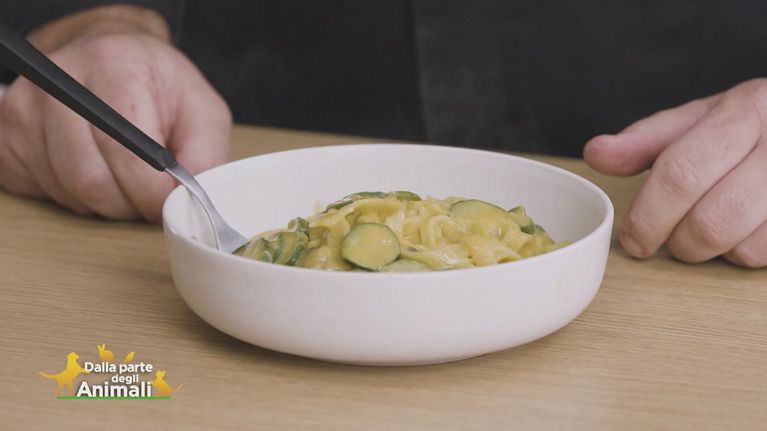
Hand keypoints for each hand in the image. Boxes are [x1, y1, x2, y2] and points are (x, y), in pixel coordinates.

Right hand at [0, 6, 230, 221]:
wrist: (111, 60)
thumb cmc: (157, 87)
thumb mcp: (201, 110)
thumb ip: (204, 153)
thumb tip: (191, 199)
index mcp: (114, 66)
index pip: (127, 153)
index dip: (151, 192)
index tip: (167, 201)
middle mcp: (60, 82)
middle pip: (91, 179)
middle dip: (128, 203)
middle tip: (147, 195)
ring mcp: (25, 110)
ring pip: (68, 191)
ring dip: (104, 202)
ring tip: (124, 177)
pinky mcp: (8, 136)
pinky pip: (43, 192)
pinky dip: (75, 197)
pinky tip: (95, 170)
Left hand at [584, 79, 766, 267]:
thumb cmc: (752, 126)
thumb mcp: (701, 119)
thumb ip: (647, 139)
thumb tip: (596, 153)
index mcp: (746, 111)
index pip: (682, 173)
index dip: (649, 215)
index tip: (633, 239)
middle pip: (710, 220)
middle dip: (677, 241)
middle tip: (667, 238)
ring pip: (742, 246)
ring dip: (712, 250)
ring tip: (707, 226)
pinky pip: (766, 255)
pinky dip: (744, 252)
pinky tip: (742, 229)